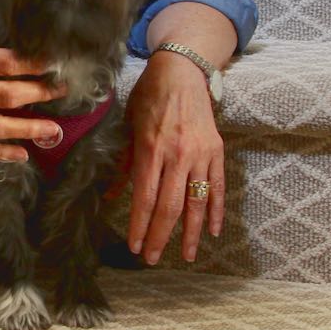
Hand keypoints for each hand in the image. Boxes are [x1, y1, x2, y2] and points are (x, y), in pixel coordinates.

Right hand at [0, 12, 64, 160]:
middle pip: (9, 95)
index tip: (56, 63)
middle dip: (41, 93)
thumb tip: (6, 21)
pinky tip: (22, 154)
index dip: (35, 63)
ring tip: (54, 131)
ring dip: (29, 130)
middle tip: (63, 90)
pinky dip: (0, 154)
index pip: (7, 63)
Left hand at [119, 50, 224, 264]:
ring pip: (196, 203)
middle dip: (159, 236)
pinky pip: (218, 187)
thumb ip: (124, 163)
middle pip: (169, 206)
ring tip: (185, 255)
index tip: (134, 245)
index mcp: (152, 149)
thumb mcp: (130, 125)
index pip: (145, 197)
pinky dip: (216, 211)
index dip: (139, 225)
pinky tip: (212, 231)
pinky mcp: (216, 151)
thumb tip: (112, 196)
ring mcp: (200, 154)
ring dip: (190, 233)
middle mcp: (177, 155)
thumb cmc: (150, 96)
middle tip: (151, 258)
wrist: (182, 70)